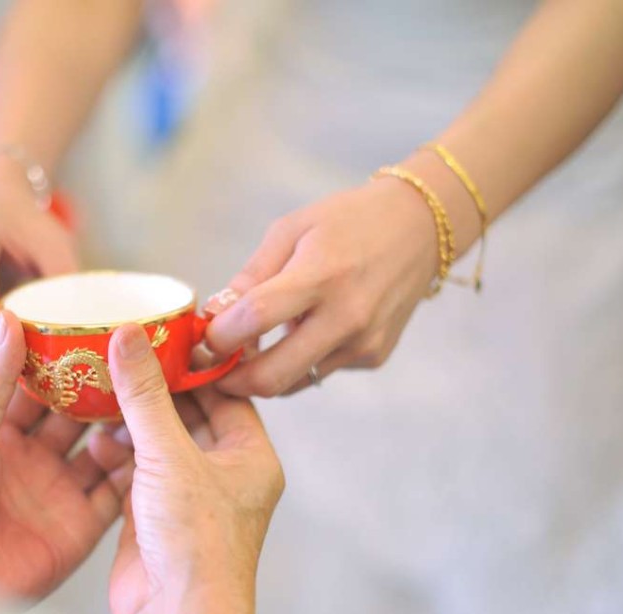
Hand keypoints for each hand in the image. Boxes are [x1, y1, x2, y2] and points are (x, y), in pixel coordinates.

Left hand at [0, 310, 130, 598]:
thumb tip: (7, 324)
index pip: (38, 391)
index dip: (61, 364)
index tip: (88, 333)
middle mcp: (33, 462)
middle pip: (77, 418)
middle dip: (102, 392)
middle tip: (131, 359)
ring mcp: (59, 493)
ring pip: (102, 451)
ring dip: (123, 428)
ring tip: (150, 395)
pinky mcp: (80, 526)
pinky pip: (115, 495)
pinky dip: (134, 473)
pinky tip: (152, 447)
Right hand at [99, 324, 284, 613]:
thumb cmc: (199, 545)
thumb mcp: (170, 455)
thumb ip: (146, 395)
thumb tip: (129, 339)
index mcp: (249, 455)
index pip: (225, 392)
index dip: (194, 364)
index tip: (164, 336)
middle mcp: (223, 472)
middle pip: (188, 413)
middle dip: (156, 389)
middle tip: (125, 354)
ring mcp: (189, 493)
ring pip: (160, 440)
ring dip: (132, 417)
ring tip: (104, 385)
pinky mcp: (157, 512)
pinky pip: (137, 468)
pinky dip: (117, 450)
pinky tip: (96, 433)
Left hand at [204, 178, 438, 396]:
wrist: (420, 229)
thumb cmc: (347, 222)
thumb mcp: (291, 230)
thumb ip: (252, 276)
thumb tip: (215, 315)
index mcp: (322, 275)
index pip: (256, 319)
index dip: (219, 336)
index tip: (203, 338)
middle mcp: (347, 317)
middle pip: (272, 376)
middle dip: (232, 381)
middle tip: (213, 368)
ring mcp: (363, 343)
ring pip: (293, 383)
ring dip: (262, 374)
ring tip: (249, 349)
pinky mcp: (373, 357)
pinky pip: (318, 371)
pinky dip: (298, 361)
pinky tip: (300, 333)